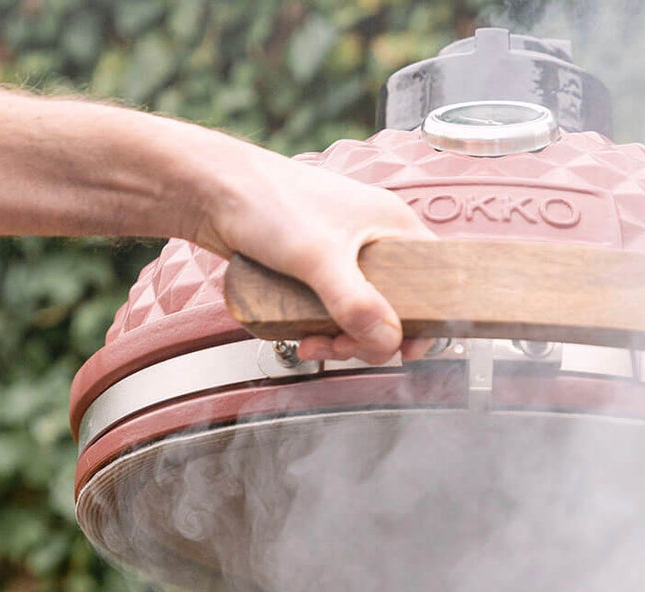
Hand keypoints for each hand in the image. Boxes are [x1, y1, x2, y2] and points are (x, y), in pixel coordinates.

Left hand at [191, 142, 434, 364]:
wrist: (208, 191)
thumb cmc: (265, 200)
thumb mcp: (317, 257)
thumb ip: (355, 303)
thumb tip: (388, 341)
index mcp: (395, 226)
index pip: (436, 282)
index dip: (426, 319)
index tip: (406, 347)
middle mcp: (377, 242)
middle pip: (397, 309)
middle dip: (371, 339)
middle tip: (344, 347)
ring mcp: (348, 258)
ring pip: (365, 316)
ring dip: (343, 341)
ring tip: (315, 343)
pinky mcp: (320, 271)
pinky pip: (336, 312)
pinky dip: (325, 330)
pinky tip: (304, 335)